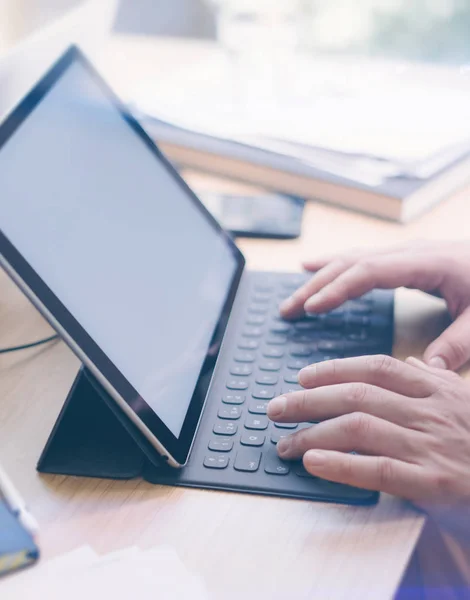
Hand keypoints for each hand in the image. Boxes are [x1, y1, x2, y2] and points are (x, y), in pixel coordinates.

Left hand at [267, 355, 469, 539]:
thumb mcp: (464, 402)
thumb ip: (432, 382)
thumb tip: (403, 363)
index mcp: (437, 389)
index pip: (376, 368)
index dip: (334, 368)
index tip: (303, 377)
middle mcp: (431, 412)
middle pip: (357, 395)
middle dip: (308, 400)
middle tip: (276, 408)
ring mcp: (432, 446)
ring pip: (360, 427)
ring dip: (313, 433)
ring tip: (285, 443)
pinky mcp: (434, 484)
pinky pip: (378, 469)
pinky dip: (340, 464)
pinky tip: (313, 461)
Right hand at [279, 241, 469, 370]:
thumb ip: (459, 343)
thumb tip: (427, 371)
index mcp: (426, 263)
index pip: (369, 271)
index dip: (338, 288)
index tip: (312, 308)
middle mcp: (410, 253)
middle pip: (351, 264)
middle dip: (317, 286)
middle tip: (288, 310)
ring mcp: (405, 254)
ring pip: (352, 260)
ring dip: (319, 278)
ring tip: (293, 299)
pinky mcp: (404, 260)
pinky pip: (360, 261)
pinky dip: (333, 268)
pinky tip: (313, 270)